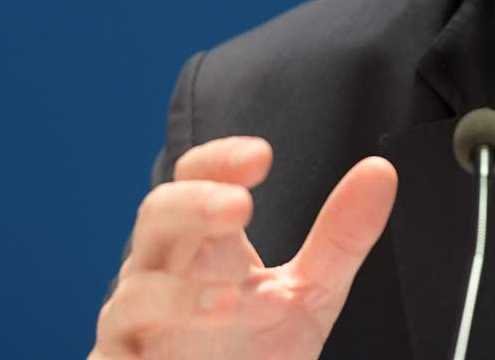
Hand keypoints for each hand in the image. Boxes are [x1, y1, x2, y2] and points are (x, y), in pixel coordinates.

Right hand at [91, 136, 396, 359]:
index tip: (262, 156)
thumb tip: (381, 170)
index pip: (198, 179)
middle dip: (194, 206)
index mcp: (203, 242)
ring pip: (136, 291)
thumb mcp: (309, 293)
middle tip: (241, 208)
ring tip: (234, 301)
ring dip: (181, 294)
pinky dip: (139, 352)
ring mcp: (135, 324)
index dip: (220, 161)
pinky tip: (175, 357)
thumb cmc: (254, 349)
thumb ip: (340, 238)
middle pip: (157, 216)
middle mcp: (162, 272)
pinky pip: (113, 356)